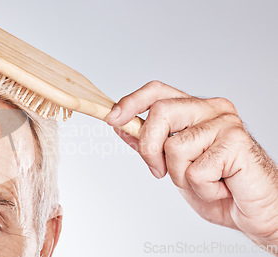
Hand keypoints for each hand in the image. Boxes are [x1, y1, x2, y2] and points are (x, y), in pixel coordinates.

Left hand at [105, 81, 277, 253]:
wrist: (254, 210)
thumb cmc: (218, 185)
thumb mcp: (173, 164)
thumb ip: (149, 143)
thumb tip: (121, 126)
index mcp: (196, 109)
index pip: (157, 91)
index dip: (131, 102)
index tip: (113, 119)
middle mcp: (212, 109)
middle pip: (161, 111)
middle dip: (149, 147)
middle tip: (158, 170)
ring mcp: (226, 124)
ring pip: (174, 146)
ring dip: (180, 176)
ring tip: (203, 182)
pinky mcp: (236, 143)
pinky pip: (195, 170)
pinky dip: (202, 188)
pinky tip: (220, 187)